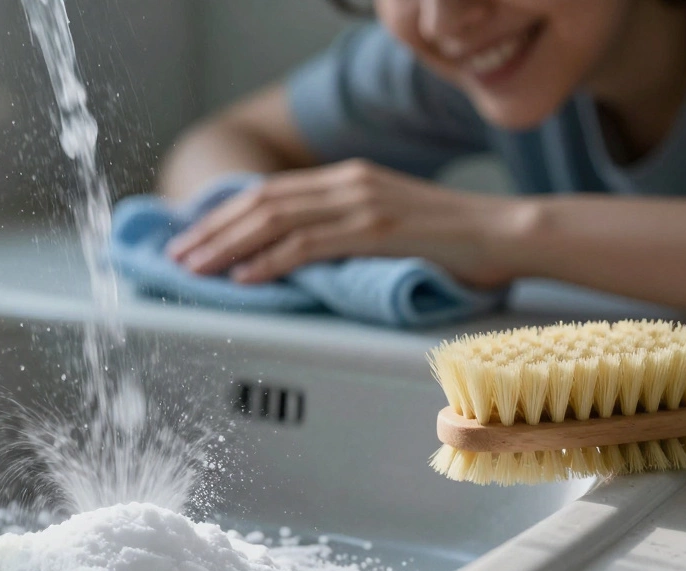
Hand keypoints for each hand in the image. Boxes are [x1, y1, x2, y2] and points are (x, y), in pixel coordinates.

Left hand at [165, 159, 529, 287]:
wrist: (507, 234)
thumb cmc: (451, 239)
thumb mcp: (387, 223)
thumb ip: (343, 229)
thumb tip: (298, 253)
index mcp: (347, 177)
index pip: (269, 193)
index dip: (223, 215)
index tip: (193, 237)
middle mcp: (348, 182)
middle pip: (261, 202)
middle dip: (212, 231)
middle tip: (177, 256)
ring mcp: (361, 202)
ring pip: (275, 221)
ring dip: (228, 247)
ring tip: (196, 269)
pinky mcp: (377, 229)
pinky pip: (308, 245)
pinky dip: (269, 261)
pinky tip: (244, 277)